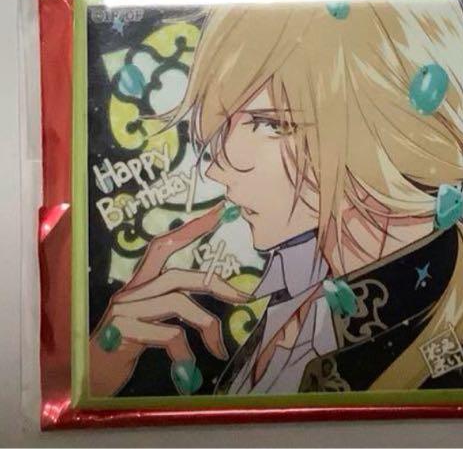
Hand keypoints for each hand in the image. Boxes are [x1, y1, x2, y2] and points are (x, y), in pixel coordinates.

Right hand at [88, 203, 248, 396]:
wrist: (85, 382)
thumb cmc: (121, 351)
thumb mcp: (146, 325)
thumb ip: (169, 311)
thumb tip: (213, 312)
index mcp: (138, 286)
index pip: (164, 246)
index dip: (192, 228)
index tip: (220, 211)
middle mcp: (129, 293)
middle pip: (178, 275)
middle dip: (216, 284)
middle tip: (244, 298)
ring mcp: (123, 311)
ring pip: (179, 303)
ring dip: (207, 327)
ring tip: (218, 350)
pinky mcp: (122, 332)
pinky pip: (169, 334)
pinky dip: (185, 353)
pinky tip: (187, 371)